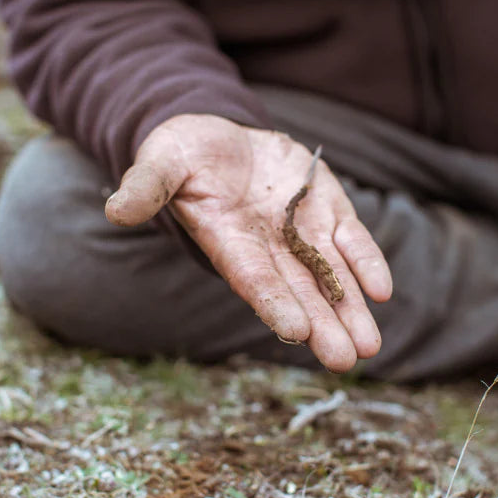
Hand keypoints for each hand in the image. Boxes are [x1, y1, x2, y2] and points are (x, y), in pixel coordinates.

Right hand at [104, 114, 392, 371]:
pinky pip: (350, 239)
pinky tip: (382, 290)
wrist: (218, 137)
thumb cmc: (182, 155)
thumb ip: (145, 187)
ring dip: (350, 310)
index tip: (295, 331)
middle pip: (299, 292)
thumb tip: (116, 210)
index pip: (254, 279)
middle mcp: (268, 246)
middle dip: (322, 325)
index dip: (274, 303)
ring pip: (330, 276)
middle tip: (345, 360)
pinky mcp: (326, 207)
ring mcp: (301, 229)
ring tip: (369, 346)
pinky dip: (366, 262)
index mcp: (228, 241)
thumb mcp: (161, 162)